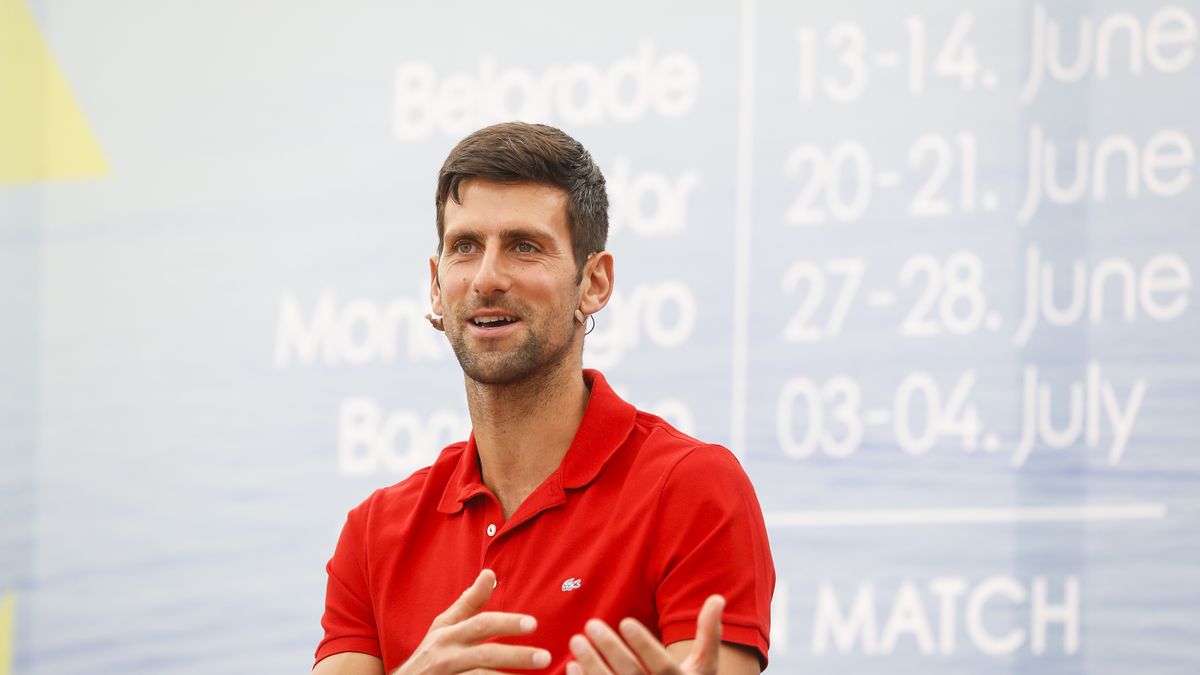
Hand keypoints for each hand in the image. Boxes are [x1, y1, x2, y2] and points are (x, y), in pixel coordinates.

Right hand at [394, 569, 551, 674]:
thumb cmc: (430, 654)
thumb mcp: (444, 627)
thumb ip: (469, 602)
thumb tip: (490, 573)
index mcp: (449, 635)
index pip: (481, 625)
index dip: (506, 623)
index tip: (533, 624)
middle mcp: (447, 656)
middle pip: (485, 654)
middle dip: (516, 655)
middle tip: (544, 657)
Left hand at [564, 595, 725, 674]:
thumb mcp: (704, 666)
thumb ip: (709, 634)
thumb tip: (717, 598)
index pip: (661, 666)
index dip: (643, 645)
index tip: (625, 621)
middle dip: (611, 650)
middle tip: (591, 624)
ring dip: (591, 665)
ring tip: (576, 640)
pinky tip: (571, 667)